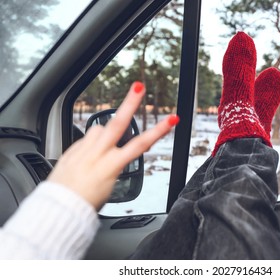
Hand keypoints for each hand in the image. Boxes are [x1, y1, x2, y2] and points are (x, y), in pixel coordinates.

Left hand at [48, 82, 178, 209]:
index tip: (171, 119)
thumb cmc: (86, 203)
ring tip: (104, 149)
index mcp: (110, 166)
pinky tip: (89, 156)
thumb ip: (114, 164)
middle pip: (117, 124)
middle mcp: (96, 155)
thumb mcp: (109, 186)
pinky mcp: (71, 151)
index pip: (140, 144)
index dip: (159, 130)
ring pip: (99, 129)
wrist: (59, 209)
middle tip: (138, 87)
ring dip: (106, 133)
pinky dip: (91, 144)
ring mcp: (82, 150)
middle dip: (129, 104)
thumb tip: (117, 153)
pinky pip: (85, 140)